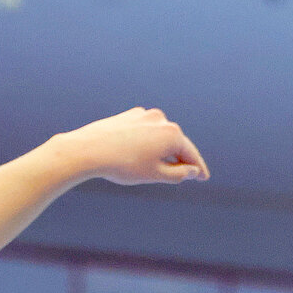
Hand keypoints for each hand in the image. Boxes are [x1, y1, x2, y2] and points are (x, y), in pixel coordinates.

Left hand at [57, 107, 209, 185]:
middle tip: (188, 174)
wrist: (88, 150)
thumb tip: (193, 171)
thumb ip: (180, 174)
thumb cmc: (124, 165)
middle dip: (182, 159)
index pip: (191, 155)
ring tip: (163, 167)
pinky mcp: (129, 115)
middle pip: (177, 143)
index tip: (204, 178)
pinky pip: (146, 131)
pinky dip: (150, 143)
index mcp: (172, 134)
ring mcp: (144, 115)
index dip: (199, 169)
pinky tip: (144, 155)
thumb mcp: (157, 175)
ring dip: (165, 151)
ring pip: (161, 136)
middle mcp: (162, 120)